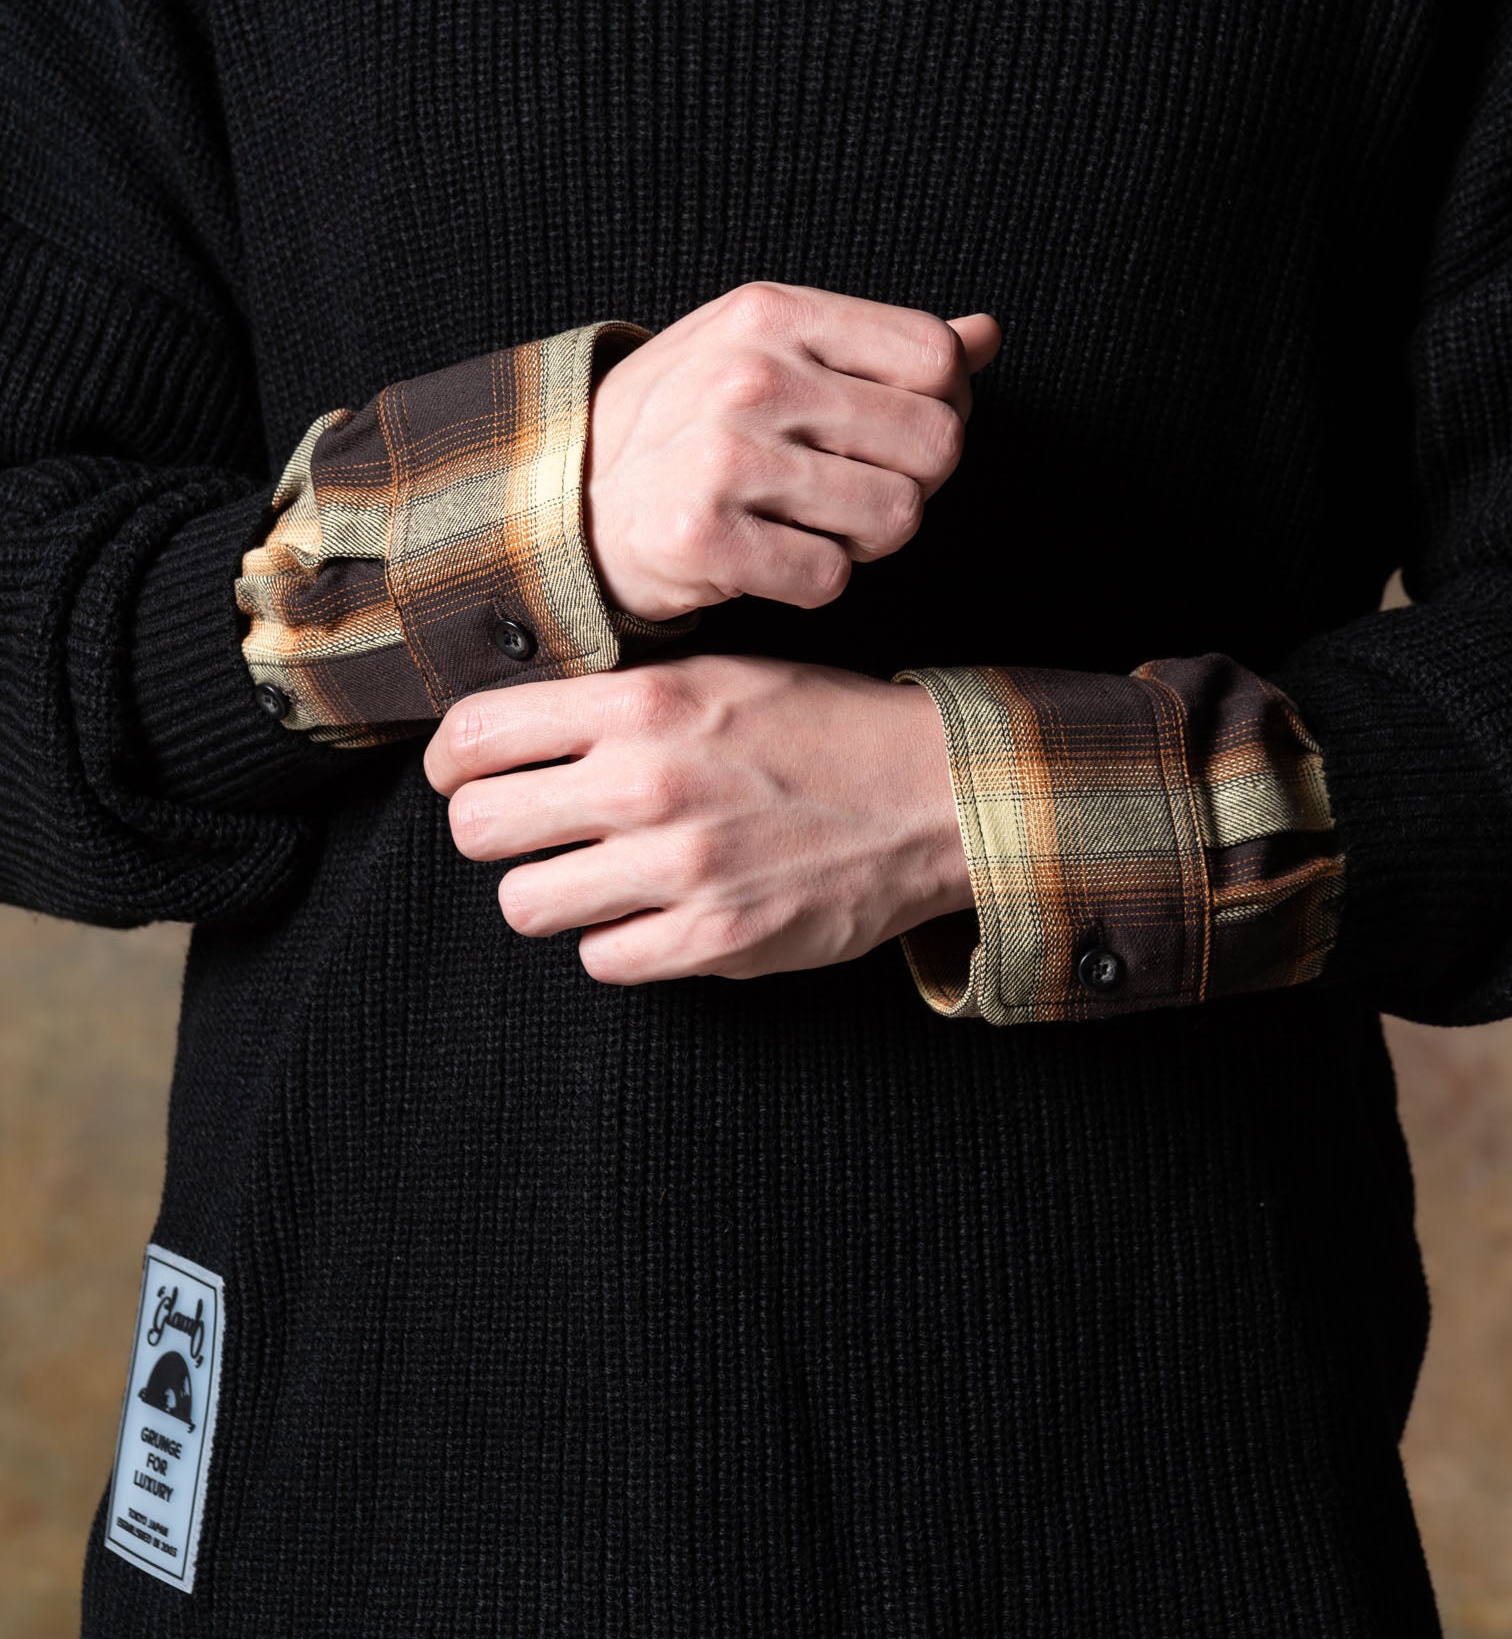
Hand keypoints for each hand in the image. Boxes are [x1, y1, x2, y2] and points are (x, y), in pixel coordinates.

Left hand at [423, 654, 974, 983]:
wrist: (933, 795)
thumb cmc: (822, 727)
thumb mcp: (716, 676)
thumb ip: (617, 700)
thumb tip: (516, 730)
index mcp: (642, 705)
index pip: (475, 736)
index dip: (451, 762)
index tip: (464, 777)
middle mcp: (649, 785)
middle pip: (479, 828)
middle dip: (492, 832)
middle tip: (529, 832)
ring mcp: (681, 870)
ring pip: (526, 906)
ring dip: (549, 895)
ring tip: (592, 879)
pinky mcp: (714, 941)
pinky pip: (602, 961)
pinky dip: (617, 943)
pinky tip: (652, 914)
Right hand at [585, 280, 1001, 619]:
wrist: (569, 500)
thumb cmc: (688, 425)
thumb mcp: (772, 352)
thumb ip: (883, 347)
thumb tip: (987, 335)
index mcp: (774, 312)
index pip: (936, 360)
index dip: (942, 408)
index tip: (894, 436)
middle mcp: (750, 375)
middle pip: (935, 444)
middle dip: (911, 483)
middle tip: (852, 492)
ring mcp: (723, 456)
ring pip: (896, 518)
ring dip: (866, 541)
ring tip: (809, 525)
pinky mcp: (701, 537)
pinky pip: (828, 579)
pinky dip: (812, 583)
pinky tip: (769, 558)